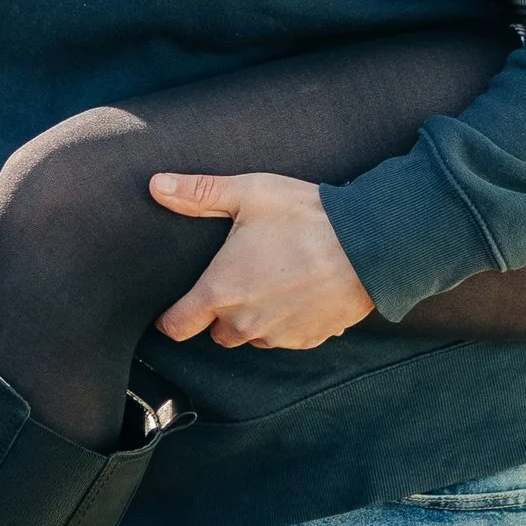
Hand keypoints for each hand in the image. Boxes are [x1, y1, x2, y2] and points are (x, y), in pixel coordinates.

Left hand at [148, 170, 374, 349]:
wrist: (368, 245)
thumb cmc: (305, 217)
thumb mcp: (248, 194)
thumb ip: (199, 193)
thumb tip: (157, 185)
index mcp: (220, 292)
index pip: (178, 326)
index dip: (172, 319)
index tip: (175, 310)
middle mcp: (244, 323)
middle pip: (216, 332)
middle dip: (220, 313)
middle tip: (237, 279)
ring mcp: (278, 336)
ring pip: (252, 336)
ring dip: (254, 317)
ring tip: (272, 281)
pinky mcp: (308, 340)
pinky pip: (285, 337)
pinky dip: (286, 320)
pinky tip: (300, 291)